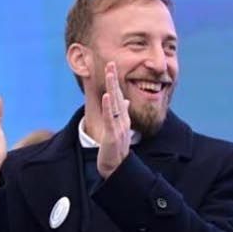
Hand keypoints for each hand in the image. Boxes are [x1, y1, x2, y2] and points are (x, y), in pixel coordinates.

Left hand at [97, 62, 131, 177]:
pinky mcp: (113, 136)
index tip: (111, 66)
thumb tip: (125, 100)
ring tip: (110, 73)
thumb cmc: (116, 149)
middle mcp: (122, 120)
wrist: (116, 168)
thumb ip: (122, 113)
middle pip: (117, 96)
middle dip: (114, 79)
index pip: (118, 96)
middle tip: (110, 63)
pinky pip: (111, 119)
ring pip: (115, 104)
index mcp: (123, 118)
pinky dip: (108, 107)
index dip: (115, 81)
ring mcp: (119, 127)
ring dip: (112, 87)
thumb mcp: (119, 128)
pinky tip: (107, 96)